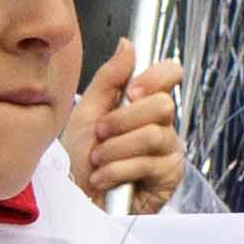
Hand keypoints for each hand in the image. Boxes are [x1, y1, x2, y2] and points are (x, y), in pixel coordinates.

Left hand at [68, 45, 184, 214]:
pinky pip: (149, 163)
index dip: (155, 77)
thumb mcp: (86, 114)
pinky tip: (103, 178)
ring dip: (114, 150)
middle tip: (100, 137)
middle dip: (121, 121)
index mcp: (144, 104)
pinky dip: (117, 170)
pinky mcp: (169, 178)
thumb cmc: (78, 161)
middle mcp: (163, 125)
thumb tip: (128, 43)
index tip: (130, 93)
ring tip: (98, 161)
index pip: (171, 73)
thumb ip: (108, 79)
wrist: (72, 200)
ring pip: (153, 135)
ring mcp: (169, 151)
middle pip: (163, 105)